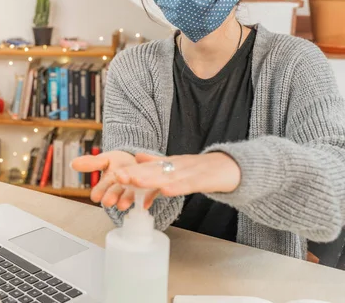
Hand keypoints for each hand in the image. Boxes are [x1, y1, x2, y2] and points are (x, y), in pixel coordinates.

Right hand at [71, 151, 158, 210]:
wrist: (137, 160)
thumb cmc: (118, 162)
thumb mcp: (104, 159)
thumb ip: (91, 163)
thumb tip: (72, 163)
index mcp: (108, 183)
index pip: (102, 188)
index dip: (99, 192)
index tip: (95, 197)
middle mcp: (120, 189)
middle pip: (115, 193)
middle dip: (111, 197)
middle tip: (107, 202)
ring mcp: (134, 190)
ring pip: (130, 196)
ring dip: (126, 200)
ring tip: (122, 205)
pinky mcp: (148, 190)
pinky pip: (148, 195)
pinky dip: (146, 200)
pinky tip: (145, 204)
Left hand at [117, 152, 240, 197]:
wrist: (233, 167)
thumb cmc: (204, 169)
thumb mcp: (178, 165)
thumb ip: (157, 163)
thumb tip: (137, 158)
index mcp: (171, 164)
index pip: (148, 168)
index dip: (132, 171)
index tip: (115, 175)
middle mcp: (178, 166)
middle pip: (154, 171)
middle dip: (136, 174)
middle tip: (119, 177)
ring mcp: (191, 172)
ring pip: (168, 176)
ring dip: (151, 179)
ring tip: (135, 182)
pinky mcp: (204, 179)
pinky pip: (189, 184)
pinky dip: (177, 187)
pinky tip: (166, 191)